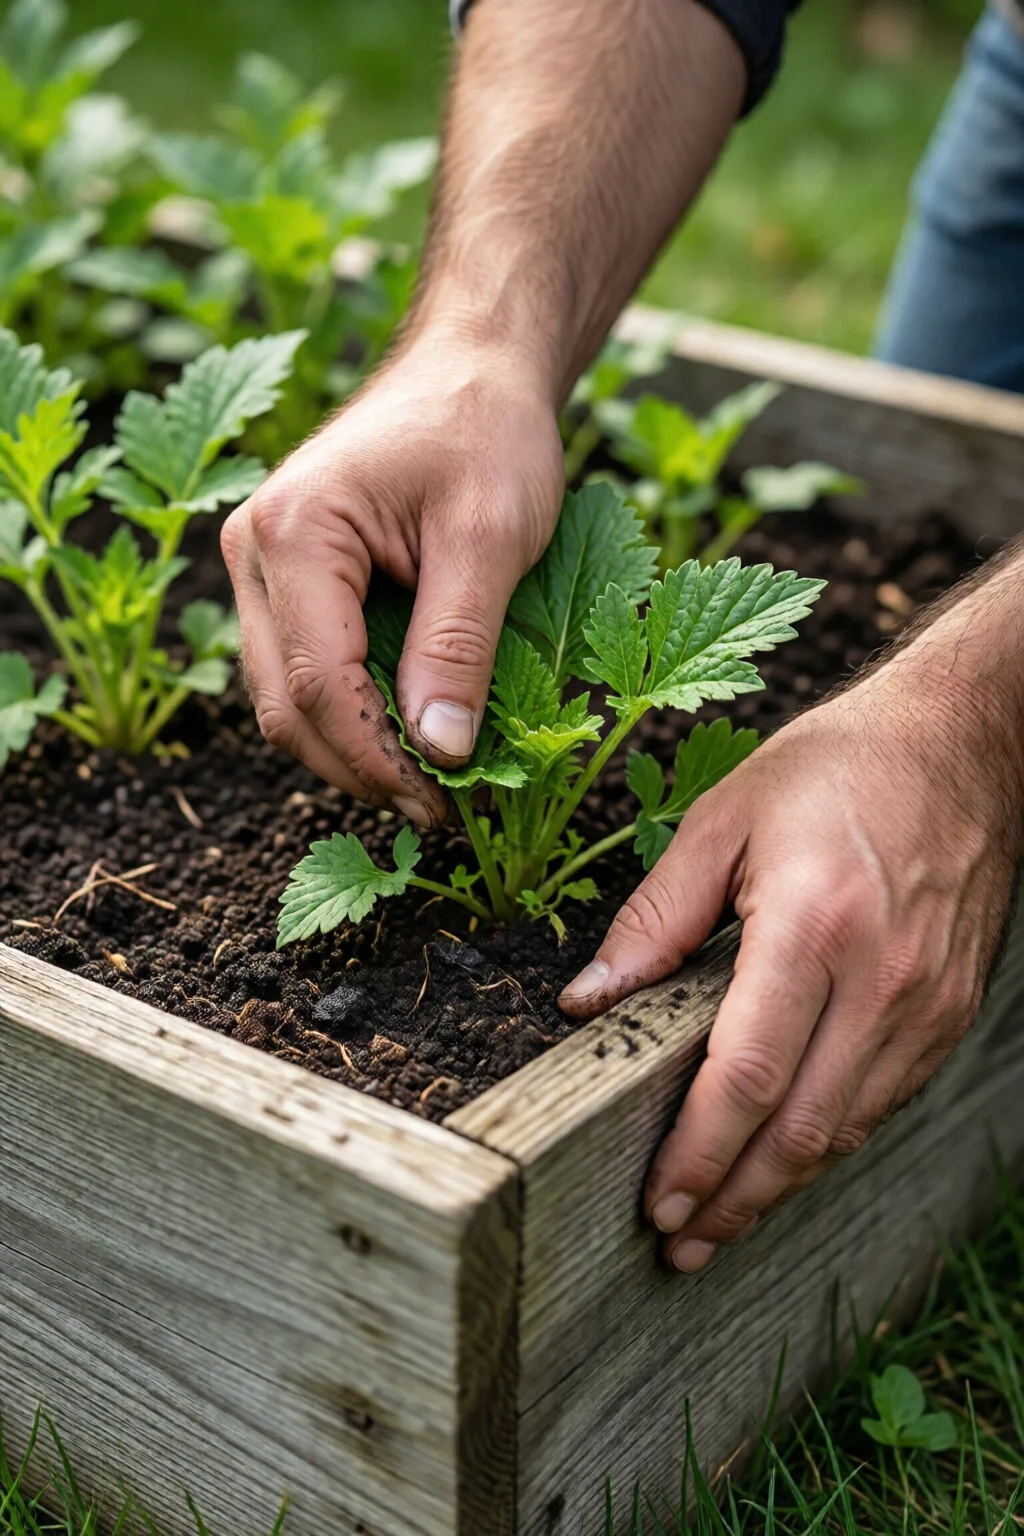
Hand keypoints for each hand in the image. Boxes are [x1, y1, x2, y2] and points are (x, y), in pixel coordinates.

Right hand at [221, 331, 564, 822]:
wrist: (471, 367)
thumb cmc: (485, 431)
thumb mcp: (491, 536)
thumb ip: (458, 644)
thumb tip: (440, 753)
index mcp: (295, 531)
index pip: (320, 683)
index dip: (377, 759)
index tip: (439, 803)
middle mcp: (253, 550)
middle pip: (284, 703)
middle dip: (357, 768)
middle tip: (435, 808)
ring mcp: (258, 565)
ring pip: (283, 696)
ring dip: (348, 749)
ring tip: (427, 780)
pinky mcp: (283, 579)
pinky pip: (300, 667)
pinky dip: (346, 712)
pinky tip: (404, 732)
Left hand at [559, 635, 1021, 1272]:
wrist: (963, 744)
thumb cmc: (836, 769)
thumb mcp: (724, 816)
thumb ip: (654, 917)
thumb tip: (588, 1001)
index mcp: (814, 925)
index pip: (748, 1075)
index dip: (700, 1152)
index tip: (658, 1201)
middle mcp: (881, 978)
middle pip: (801, 1126)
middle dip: (735, 1196)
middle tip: (681, 1241)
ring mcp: (927, 1002)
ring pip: (848, 1126)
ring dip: (782, 1184)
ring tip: (722, 1219)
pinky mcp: (950, 1008)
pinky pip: (884, 1098)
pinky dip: (830, 1138)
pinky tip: (787, 1157)